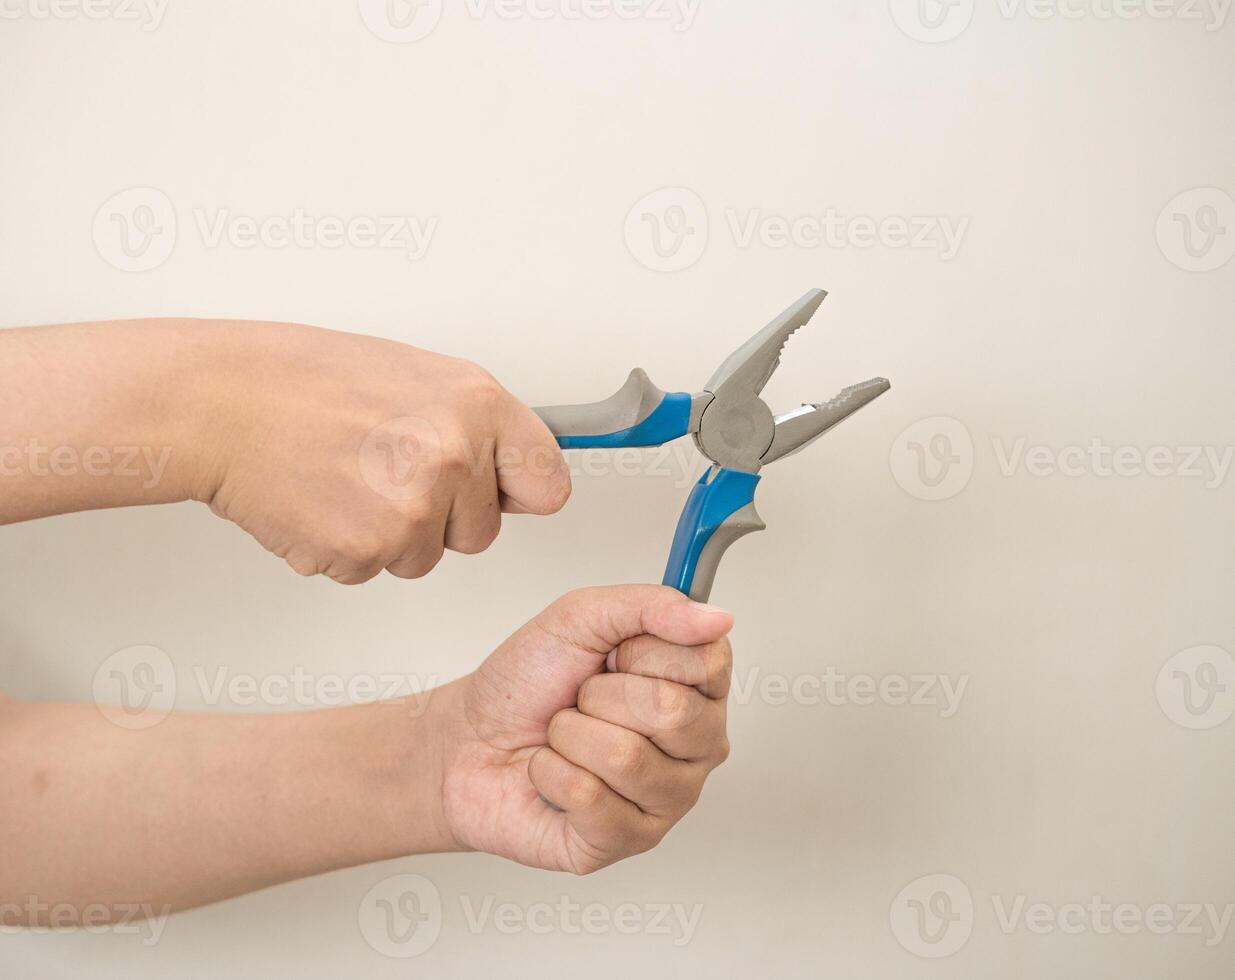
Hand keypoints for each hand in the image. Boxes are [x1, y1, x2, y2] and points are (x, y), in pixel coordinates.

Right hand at [192, 321, 570, 583]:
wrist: (223, 401)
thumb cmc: (307, 380)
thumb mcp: (417, 375)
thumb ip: (476, 425)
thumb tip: (516, 467)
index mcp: (478, 405)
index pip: (548, 483)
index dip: (518, 492)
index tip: (503, 492)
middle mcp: (454, 457)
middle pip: (482, 533)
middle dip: (443, 516)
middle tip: (386, 470)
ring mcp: (411, 510)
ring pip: (425, 557)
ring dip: (391, 533)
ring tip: (346, 477)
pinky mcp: (365, 551)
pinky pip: (373, 570)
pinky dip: (346, 547)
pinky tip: (320, 499)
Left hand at [435, 586, 733, 873]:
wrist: (469, 739)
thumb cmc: (528, 683)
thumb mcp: (582, 618)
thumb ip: (652, 606)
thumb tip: (717, 617)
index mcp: (697, 687)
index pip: (708, 662)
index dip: (645, 652)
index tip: (615, 656)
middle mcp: (696, 746)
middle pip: (672, 712)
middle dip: (600, 695)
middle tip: (582, 700)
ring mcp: (668, 799)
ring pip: (626, 757)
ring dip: (570, 736)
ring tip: (565, 737)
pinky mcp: (627, 841)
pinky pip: (591, 799)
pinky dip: (551, 774)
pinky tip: (554, 774)